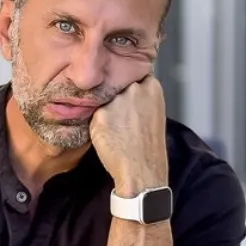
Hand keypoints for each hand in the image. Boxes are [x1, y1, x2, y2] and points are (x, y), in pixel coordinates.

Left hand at [88, 75, 168, 195]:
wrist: (142, 170)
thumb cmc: (149, 147)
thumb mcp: (153, 112)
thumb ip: (140, 97)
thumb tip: (121, 90)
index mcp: (152, 87)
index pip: (132, 75)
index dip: (126, 88)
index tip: (127, 101)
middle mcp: (134, 89)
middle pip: (115, 85)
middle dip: (114, 97)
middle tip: (121, 119)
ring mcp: (117, 101)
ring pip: (103, 99)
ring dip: (104, 110)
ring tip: (115, 130)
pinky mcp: (100, 115)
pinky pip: (92, 114)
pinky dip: (96, 124)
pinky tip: (107, 136)